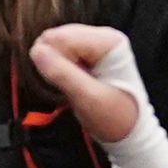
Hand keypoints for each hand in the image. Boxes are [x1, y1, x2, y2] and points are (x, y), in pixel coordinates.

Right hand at [30, 23, 141, 142]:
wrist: (131, 132)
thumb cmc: (115, 119)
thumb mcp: (88, 99)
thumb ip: (62, 74)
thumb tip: (36, 51)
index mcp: (108, 41)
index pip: (61, 37)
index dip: (53, 60)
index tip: (66, 84)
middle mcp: (104, 35)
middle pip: (57, 36)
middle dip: (55, 61)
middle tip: (69, 86)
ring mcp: (97, 42)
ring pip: (57, 43)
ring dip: (57, 65)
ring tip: (73, 85)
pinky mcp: (91, 52)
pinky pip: (63, 51)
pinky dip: (62, 67)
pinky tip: (72, 81)